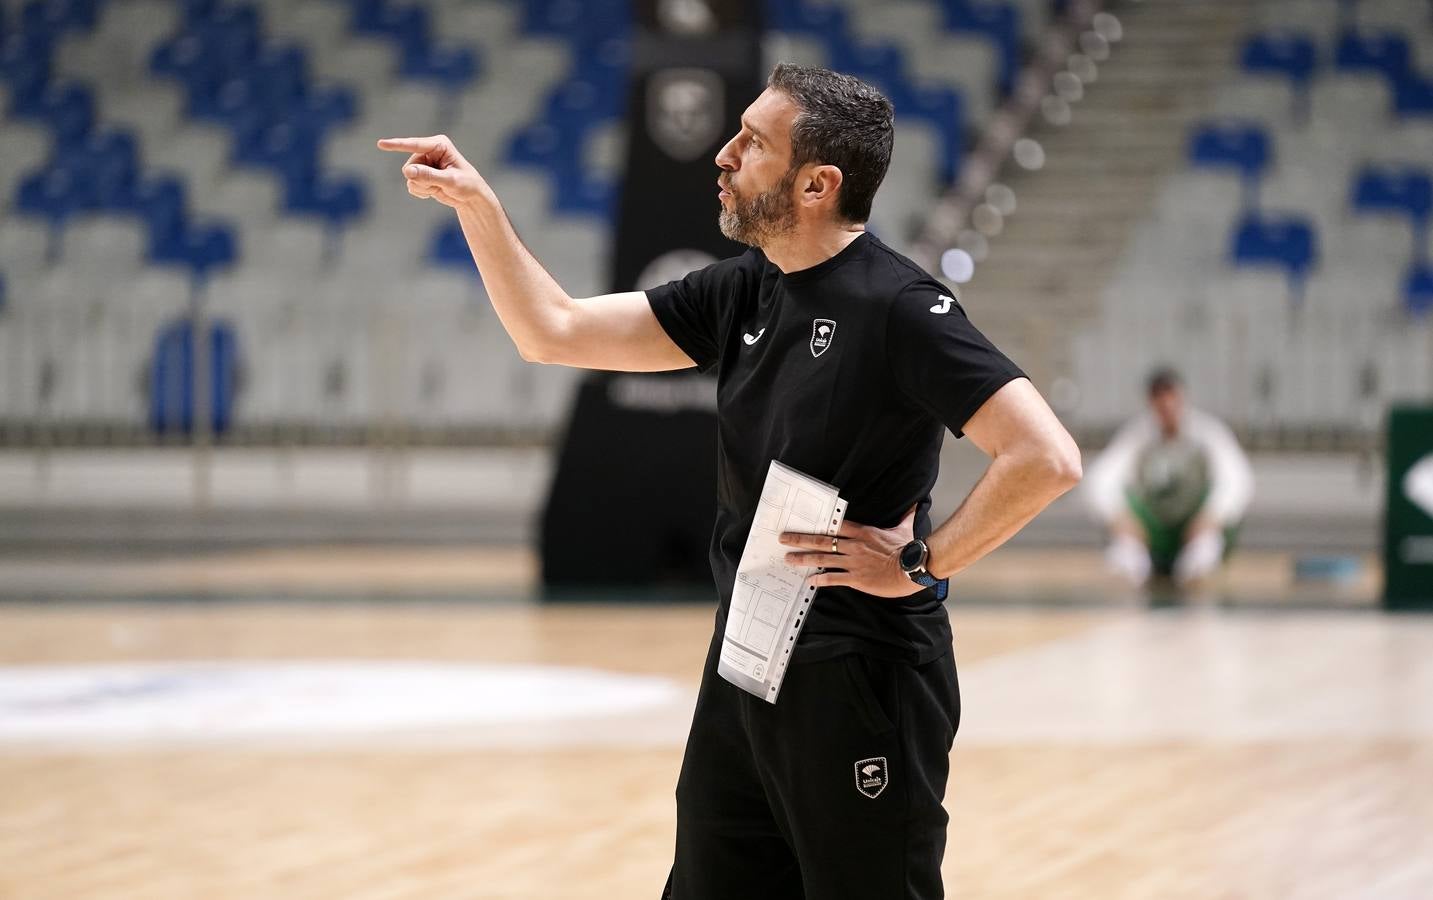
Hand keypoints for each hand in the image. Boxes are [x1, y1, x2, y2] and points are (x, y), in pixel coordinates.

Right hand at [376, 134, 489, 208]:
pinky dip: (421, 191)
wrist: (471, 198)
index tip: (380, 144)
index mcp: (439, 145)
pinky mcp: (421, 174)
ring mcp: (424, 162)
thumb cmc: (467, 185)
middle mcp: (429, 151)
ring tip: (438, 188)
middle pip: (410, 166)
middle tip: (438, 186)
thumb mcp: (450, 181)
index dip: (397, 145)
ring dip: (422, 187)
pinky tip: (433, 192)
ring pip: (409, 176)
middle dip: (422, 179)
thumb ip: (429, 176)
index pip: (414, 145)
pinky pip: (411, 184)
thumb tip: (407, 171)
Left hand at [780, 505, 924, 598]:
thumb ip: (906, 516)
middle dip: (800, 539)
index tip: (802, 524)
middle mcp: (853, 545)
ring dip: (804, 559)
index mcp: (862, 532)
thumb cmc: (909, 548)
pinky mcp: (856, 579)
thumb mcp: (905, 528)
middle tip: (783, 538)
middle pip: (821, 540)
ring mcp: (853, 562)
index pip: (834, 526)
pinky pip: (834, 579)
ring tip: (788, 559)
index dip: (816, 525)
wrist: (913, 568)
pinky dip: (820, 580)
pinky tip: (810, 581)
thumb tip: (915, 504)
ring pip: (822, 559)